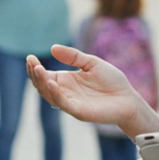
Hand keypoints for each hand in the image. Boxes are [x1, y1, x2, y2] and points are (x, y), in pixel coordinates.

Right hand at [26, 45, 145, 129]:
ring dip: (41, 83)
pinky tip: (51, 83)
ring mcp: (70, 103)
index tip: (30, 57)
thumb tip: (53, 48)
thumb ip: (73, 56)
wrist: (128, 98)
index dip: (35, 67)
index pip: (44, 75)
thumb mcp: (91, 62)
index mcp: (66, 81)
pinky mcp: (78, 111)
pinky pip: (63, 103)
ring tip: (37, 69)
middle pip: (42, 85)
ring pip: (49, 95)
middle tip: (32, 63)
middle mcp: (65, 92)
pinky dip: (55, 94)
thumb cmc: (112, 81)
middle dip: (35, 74)